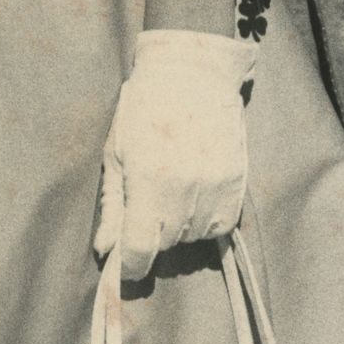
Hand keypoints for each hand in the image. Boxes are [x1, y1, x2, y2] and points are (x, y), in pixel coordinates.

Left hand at [92, 28, 251, 283]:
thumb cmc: (143, 111)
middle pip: (166, 245)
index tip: (124, 267)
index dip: (129, 267)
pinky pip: (221, 227)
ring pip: (194, 238)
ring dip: (179, 227)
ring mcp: (215, 190)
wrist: (192, 76)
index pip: (140, 249)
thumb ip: (112, 207)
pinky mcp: (238, 186)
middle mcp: (185, 192)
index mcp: (149, 183)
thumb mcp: (117, 155)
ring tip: (172, 189)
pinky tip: (194, 194)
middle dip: (152, 235)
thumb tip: (105, 251)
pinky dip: (205, 221)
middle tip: (147, 203)